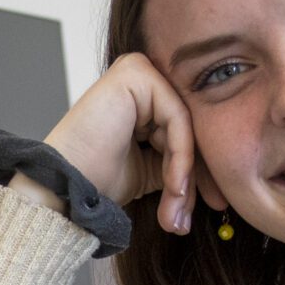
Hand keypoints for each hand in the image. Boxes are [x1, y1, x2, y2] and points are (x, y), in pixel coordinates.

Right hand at [18, 52, 201, 235]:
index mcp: (144, 95)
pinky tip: (175, 186)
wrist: (64, 187)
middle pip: (191, 125)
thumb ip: (181, 162)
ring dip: (187, 174)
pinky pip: (177, 117)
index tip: (212, 206)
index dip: (200, 170)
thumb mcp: (153, 171)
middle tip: (196, 214)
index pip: (188, 129)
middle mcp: (142, 76)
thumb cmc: (98, 179)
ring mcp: (138, 69)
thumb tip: (220, 182)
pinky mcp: (136, 73)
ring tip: (175, 210)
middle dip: (195, 176)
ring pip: (187, 125)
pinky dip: (181, 157)